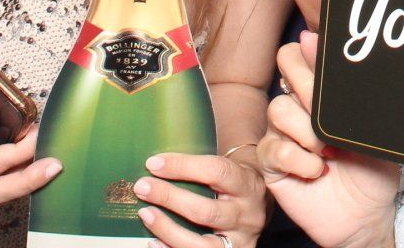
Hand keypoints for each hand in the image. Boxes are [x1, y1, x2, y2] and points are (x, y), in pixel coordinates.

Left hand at [135, 149, 267, 247]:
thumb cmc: (236, 182)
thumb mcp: (232, 167)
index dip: (182, 167)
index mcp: (247, 184)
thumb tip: (155, 163)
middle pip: (206, 211)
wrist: (260, 205)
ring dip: (167, 229)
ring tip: (145, 214)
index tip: (154, 163)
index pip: (216, 172)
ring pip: (200, 243)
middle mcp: (247, 214)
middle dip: (169, 198)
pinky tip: (153, 241)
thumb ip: (203, 167)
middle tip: (143, 187)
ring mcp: (239, 240)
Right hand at [258, 32, 397, 247]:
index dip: (308, 51)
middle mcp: (299, 106)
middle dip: (308, 86)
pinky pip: (274, 149)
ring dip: (306, 130)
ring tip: (328, 150)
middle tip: (327, 114)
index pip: (301, 52)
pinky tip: (317, 170)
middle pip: (285, 67)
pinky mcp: (273, 163)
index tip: (319, 56)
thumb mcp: (372, 127)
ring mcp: (284, 134)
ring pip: (278, 108)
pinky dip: (300, 159)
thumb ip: (356, 94)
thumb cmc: (373, 168)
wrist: (367, 214)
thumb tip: (335, 59)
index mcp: (322, 93)